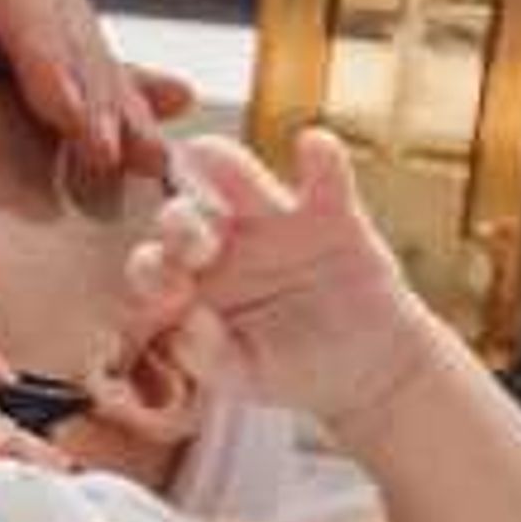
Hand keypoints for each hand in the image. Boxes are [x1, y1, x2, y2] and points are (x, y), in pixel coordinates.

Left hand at [0, 0, 171, 183]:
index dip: (48, 44)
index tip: (72, 111)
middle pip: (43, 25)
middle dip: (95, 85)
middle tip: (122, 155)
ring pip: (44, 71)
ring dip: (105, 112)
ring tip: (151, 162)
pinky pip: (13, 114)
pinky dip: (75, 127)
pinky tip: (132, 150)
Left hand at [120, 129, 431, 440]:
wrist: (367, 368)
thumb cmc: (290, 367)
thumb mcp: (246, 374)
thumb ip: (209, 357)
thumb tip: (183, 331)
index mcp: (188, 280)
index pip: (153, 263)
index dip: (152, 270)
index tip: (171, 292)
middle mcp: (221, 239)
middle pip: (182, 210)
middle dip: (179, 221)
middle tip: (197, 245)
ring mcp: (273, 219)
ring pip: (237, 174)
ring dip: (224, 166)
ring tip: (215, 161)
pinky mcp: (330, 212)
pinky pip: (324, 176)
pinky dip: (321, 158)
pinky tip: (314, 147)